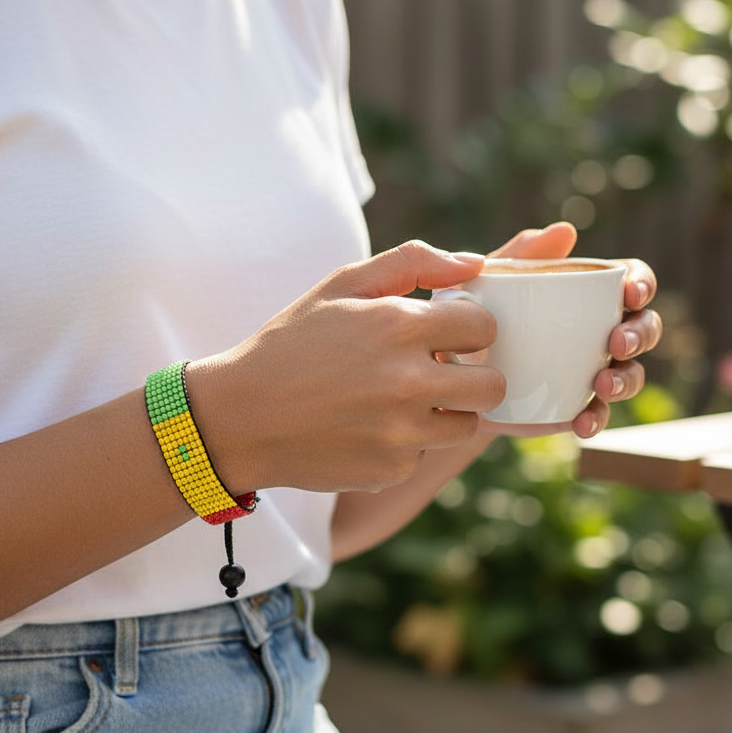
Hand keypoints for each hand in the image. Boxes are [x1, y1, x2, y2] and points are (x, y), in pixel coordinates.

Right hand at [187, 241, 505, 493]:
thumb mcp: (340, 285)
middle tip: (439, 374)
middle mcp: (409, 382)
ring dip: (442, 414)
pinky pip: (422, 456)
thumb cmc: (290, 345)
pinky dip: (403, 445)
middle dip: (473, 378)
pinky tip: (364, 431)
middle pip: (492, 386)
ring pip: (464, 426)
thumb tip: (474, 263)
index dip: (468, 330)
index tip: (446, 336)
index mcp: (400, 326)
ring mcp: (402, 432)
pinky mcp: (390, 470)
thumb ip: (411, 262)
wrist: (239, 418)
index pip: (485, 328)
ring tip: (397, 403)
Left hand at [476, 222, 662, 438]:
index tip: (630, 294)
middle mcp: (601, 331)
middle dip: (641, 334)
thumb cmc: (475, 313)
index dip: (642, 283)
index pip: (634, 280)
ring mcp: (592, 371)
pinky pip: (598, 415)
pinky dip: (596, 419)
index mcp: (590, 293)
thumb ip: (520, 253)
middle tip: (616, 342)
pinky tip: (582, 422)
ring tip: (601, 384)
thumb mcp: (490, 282)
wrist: (449, 371)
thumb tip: (564, 231)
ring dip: (626, 379)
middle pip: (645, 327)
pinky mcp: (575, 406)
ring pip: (631, 374)